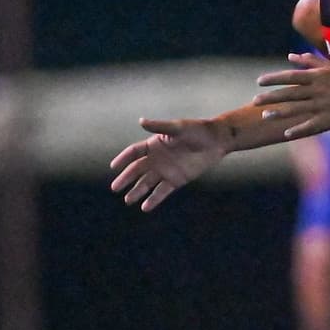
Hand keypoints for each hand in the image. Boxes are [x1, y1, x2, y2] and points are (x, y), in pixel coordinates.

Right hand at [108, 118, 229, 210]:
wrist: (216, 141)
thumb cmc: (197, 130)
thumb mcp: (177, 127)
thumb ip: (159, 127)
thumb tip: (141, 121)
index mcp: (154, 144)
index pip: (134, 152)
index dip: (123, 159)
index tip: (114, 167)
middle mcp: (157, 158)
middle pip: (137, 170)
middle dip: (126, 179)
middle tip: (115, 188)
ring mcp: (166, 170)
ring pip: (147, 183)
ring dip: (137, 191)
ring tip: (128, 201)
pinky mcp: (176, 180)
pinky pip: (162, 191)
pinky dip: (154, 200)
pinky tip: (145, 207)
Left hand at [254, 52, 329, 138]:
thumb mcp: (329, 65)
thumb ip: (309, 61)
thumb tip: (290, 56)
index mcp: (317, 76)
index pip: (291, 76)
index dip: (274, 79)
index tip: (259, 82)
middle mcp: (318, 90)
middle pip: (290, 94)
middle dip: (271, 97)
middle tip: (254, 101)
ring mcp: (324, 104)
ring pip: (298, 109)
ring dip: (280, 113)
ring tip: (264, 116)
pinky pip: (312, 124)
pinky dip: (299, 129)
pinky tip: (286, 133)